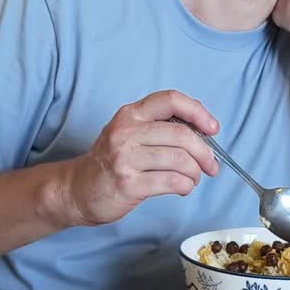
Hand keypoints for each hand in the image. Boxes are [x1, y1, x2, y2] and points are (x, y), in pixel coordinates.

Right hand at [66, 90, 221, 226]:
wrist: (77, 189)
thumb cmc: (111, 161)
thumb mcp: (129, 133)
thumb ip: (160, 128)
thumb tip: (203, 133)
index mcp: (131, 114)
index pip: (171, 100)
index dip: (198, 111)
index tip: (212, 128)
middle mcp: (126, 132)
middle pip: (181, 135)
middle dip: (205, 152)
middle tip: (211, 165)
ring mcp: (126, 158)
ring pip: (180, 160)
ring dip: (195, 172)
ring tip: (192, 178)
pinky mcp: (128, 184)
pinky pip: (171, 181)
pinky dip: (185, 186)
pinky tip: (182, 188)